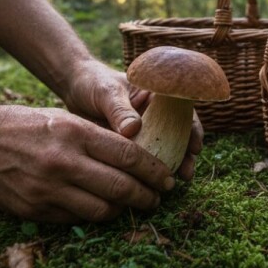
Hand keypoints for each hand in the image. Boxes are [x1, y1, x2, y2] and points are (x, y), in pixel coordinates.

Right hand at [0, 103, 173, 222]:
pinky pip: (76, 219)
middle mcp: (63, 162)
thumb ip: (97, 137)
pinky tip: (100, 208)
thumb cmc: (23, 124)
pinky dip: (93, 216)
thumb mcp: (62, 118)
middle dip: (147, 196)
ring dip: (122, 210)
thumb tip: (138, 154)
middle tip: (158, 198)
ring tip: (131, 205)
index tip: (167, 179)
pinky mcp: (34, 209)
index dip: (155, 171)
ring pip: (102, 210)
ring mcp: (47, 188)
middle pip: (121, 187)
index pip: (129, 156)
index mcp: (74, 133)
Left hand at [60, 59, 202, 179]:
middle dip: (186, 155)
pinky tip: (150, 184)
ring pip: (165, 150)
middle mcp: (156, 115)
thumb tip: (134, 129)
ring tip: (173, 183)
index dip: (193, 129)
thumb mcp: (106, 92)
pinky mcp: (130, 146)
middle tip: (186, 172)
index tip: (194, 146)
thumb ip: (120, 109)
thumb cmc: (93, 83)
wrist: (72, 90)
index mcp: (158, 96)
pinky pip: (144, 160)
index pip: (184, 111)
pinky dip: (149, 172)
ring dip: (172, 166)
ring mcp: (145, 131)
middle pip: (179, 135)